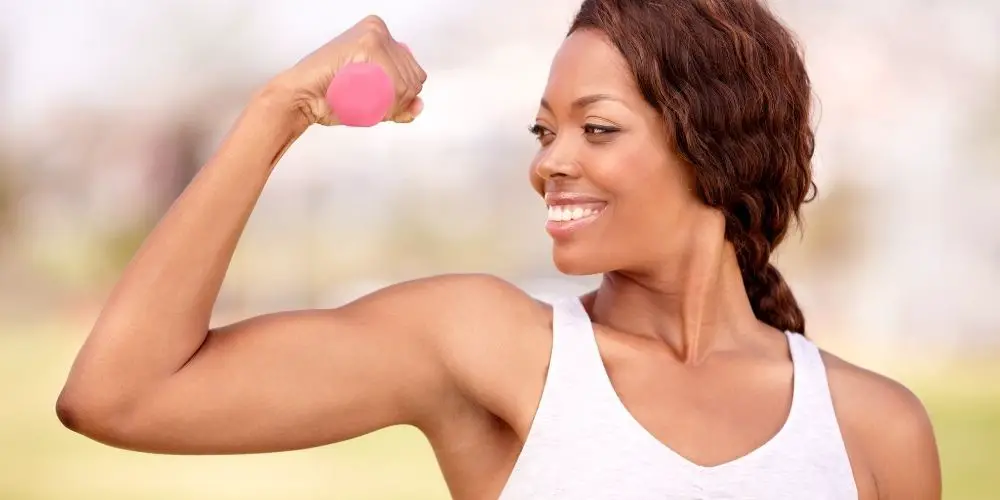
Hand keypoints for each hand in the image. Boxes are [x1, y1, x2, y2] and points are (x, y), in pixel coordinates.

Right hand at [269, 15, 426, 125]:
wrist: (302, 97)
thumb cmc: (329, 95)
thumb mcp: (372, 98)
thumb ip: (398, 102)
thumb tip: (419, 105)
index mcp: (381, 37)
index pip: (414, 72)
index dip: (401, 96)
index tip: (379, 101)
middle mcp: (380, 31)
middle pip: (414, 78)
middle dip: (397, 101)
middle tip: (369, 103)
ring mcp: (375, 35)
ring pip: (406, 83)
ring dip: (390, 104)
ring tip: (364, 101)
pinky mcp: (369, 44)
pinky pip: (396, 84)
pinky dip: (387, 103)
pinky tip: (366, 101)